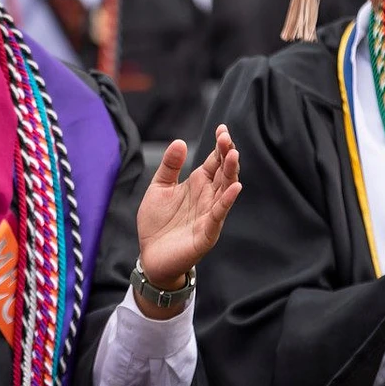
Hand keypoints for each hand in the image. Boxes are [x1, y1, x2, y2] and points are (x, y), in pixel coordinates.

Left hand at [136, 125, 241, 317]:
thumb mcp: (159, 188)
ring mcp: (210, 214)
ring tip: (233, 156)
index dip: (220, 146)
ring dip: (231, 173)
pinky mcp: (207, 233)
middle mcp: (208, 197)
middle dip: (227, 155)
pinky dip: (227, 201)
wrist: (151, 256)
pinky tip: (234, 188)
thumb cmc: (157, 223)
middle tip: (227, 139)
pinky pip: (219, 215)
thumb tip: (179, 141)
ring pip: (225, 190)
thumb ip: (169, 166)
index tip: (222, 129)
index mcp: (198, 184)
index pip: (214, 161)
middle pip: (223, 172)